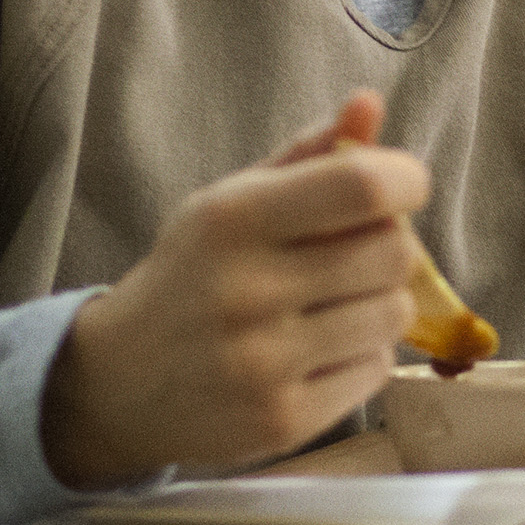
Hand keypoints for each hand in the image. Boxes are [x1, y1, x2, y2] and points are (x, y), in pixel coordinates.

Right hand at [40, 92, 425, 488]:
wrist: (119, 382)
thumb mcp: (232, 202)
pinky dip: (362, 356)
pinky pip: (376, 372)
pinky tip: (317, 350)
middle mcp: (246, 292)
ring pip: (392, 314)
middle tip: (358, 251)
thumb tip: (369, 103)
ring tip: (334, 303)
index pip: (363, 185)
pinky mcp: (281, 421)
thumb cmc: (193, 275)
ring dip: (379, 303)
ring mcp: (263, 364)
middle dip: (390, 245)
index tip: (402, 186)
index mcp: (233, 220)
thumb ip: (308, 154)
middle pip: (393, 252)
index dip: (405, 180)